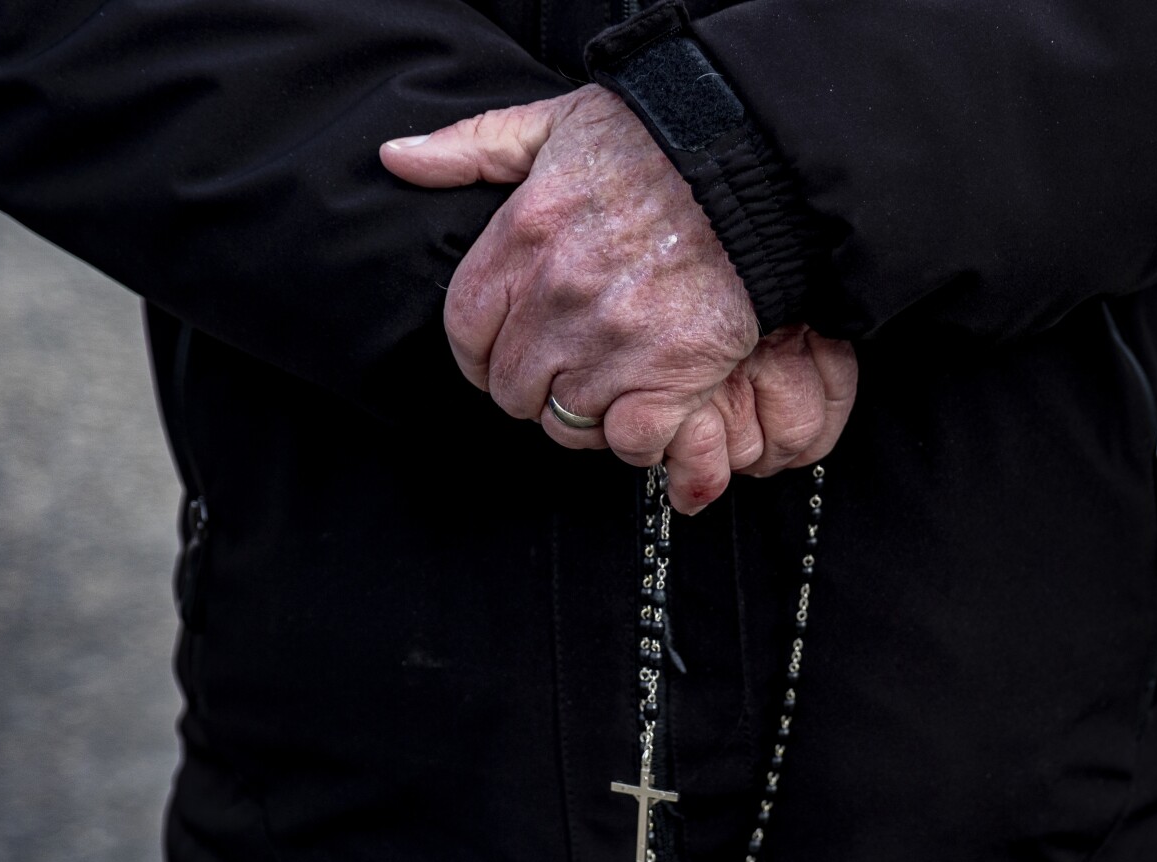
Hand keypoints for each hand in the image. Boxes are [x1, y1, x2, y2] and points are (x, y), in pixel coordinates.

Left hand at [382, 86, 855, 511]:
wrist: (758, 169)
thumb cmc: (662, 142)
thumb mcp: (556, 123)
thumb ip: (474, 146)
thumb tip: (398, 158)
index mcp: (520, 239)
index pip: (466, 331)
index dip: (482, 355)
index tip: (507, 356)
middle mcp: (556, 297)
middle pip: (513, 389)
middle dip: (537, 389)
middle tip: (573, 373)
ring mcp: (611, 343)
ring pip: (569, 422)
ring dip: (590, 416)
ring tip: (617, 390)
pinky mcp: (669, 378)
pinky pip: (632, 443)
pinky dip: (642, 438)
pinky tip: (657, 410)